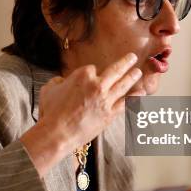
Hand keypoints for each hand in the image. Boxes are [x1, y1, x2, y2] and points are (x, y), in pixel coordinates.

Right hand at [20, 53, 142, 176]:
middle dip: (125, 62)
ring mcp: (105, 100)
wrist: (58, 133)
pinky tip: (141, 93)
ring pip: (123, 85)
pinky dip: (135, 98)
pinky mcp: (110, 114)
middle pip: (115, 70)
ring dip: (132, 77)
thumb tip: (62, 81)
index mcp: (82, 75)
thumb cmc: (51, 112)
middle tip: (132, 57)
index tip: (90, 77)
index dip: (91, 73)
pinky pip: (126, 104)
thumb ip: (58, 82)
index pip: (92, 69)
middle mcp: (97, 85)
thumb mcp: (49, 89)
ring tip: (139, 72)